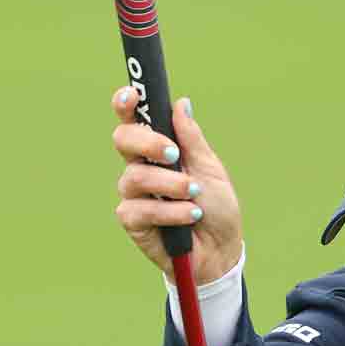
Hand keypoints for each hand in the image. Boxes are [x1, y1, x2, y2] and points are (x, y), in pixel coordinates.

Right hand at [111, 88, 243, 283]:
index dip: (126, 104)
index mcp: (157, 149)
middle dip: (147, 142)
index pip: (134, 120)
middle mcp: (140, 167)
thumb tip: (181, 103)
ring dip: (168, 184)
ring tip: (194, 193)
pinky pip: (140, 209)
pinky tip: (190, 216)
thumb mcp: (210, 168)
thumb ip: (192, 139)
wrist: (221, 250)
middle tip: (174, 153)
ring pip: (134, 177)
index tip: (132, 95)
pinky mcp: (133, 221)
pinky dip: (170, 211)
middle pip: (123, 140)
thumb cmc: (216, 208)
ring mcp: (134, 195)